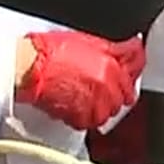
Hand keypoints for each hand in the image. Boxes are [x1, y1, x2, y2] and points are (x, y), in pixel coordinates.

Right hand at [17, 31, 143, 130]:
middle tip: (102, 87)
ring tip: (87, 97)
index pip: (136, 68)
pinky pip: (92, 122)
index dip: (132, 70)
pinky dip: (86, 117)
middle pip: (125, 95)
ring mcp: (94, 102)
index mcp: (110, 64)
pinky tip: (77, 106)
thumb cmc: (48, 52)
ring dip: (102, 106)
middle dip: (116, 91)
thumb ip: (112, 49)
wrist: (27, 67)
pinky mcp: (79, 117)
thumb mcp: (88, 40)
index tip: (128, 73)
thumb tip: (126, 50)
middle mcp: (106, 85)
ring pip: (110, 111)